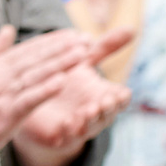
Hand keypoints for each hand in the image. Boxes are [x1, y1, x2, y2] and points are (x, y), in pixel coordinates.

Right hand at [0, 27, 91, 165]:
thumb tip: (8, 29)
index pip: (29, 48)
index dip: (53, 40)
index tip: (74, 33)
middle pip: (36, 58)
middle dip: (64, 47)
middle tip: (86, 39)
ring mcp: (2, 94)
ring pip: (36, 74)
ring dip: (61, 63)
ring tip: (82, 54)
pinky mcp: (4, 113)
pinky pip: (28, 99)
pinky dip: (45, 89)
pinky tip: (62, 81)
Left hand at [14, 58, 129, 156]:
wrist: (34, 105)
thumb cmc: (64, 81)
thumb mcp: (82, 61)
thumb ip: (104, 48)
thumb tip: (132, 28)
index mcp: (103, 96)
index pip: (120, 99)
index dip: (121, 97)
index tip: (120, 92)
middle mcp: (95, 114)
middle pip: (108, 114)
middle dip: (108, 109)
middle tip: (104, 100)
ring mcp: (79, 128)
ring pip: (89, 127)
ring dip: (90, 120)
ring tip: (87, 111)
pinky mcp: (60, 137)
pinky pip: (67, 138)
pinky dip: (68, 131)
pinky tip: (66, 123)